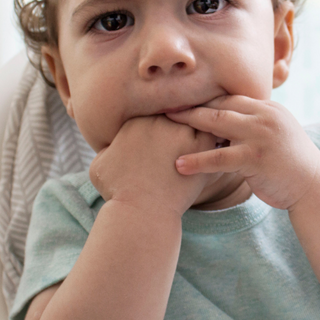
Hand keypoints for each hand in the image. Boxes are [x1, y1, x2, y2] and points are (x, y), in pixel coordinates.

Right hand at [90, 115, 220, 214]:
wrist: (140, 210)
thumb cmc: (118, 192)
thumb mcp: (99, 166)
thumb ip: (106, 150)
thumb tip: (110, 146)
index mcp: (136, 120)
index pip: (156, 109)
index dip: (162, 120)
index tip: (168, 130)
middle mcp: (159, 120)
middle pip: (177, 109)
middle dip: (183, 116)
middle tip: (191, 124)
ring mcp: (180, 131)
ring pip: (197, 117)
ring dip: (202, 122)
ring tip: (211, 129)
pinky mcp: (199, 146)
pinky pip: (213, 133)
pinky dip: (216, 136)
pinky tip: (220, 142)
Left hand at [166, 96, 319, 209]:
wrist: (314, 187)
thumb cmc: (291, 165)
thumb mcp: (276, 135)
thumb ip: (255, 125)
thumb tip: (228, 124)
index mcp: (268, 108)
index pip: (230, 98)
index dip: (204, 99)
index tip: (180, 100)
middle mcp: (265, 116)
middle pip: (220, 105)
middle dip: (190, 105)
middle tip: (164, 106)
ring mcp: (261, 135)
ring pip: (217, 124)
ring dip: (187, 123)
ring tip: (162, 125)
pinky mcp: (256, 158)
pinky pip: (219, 158)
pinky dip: (197, 160)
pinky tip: (178, 165)